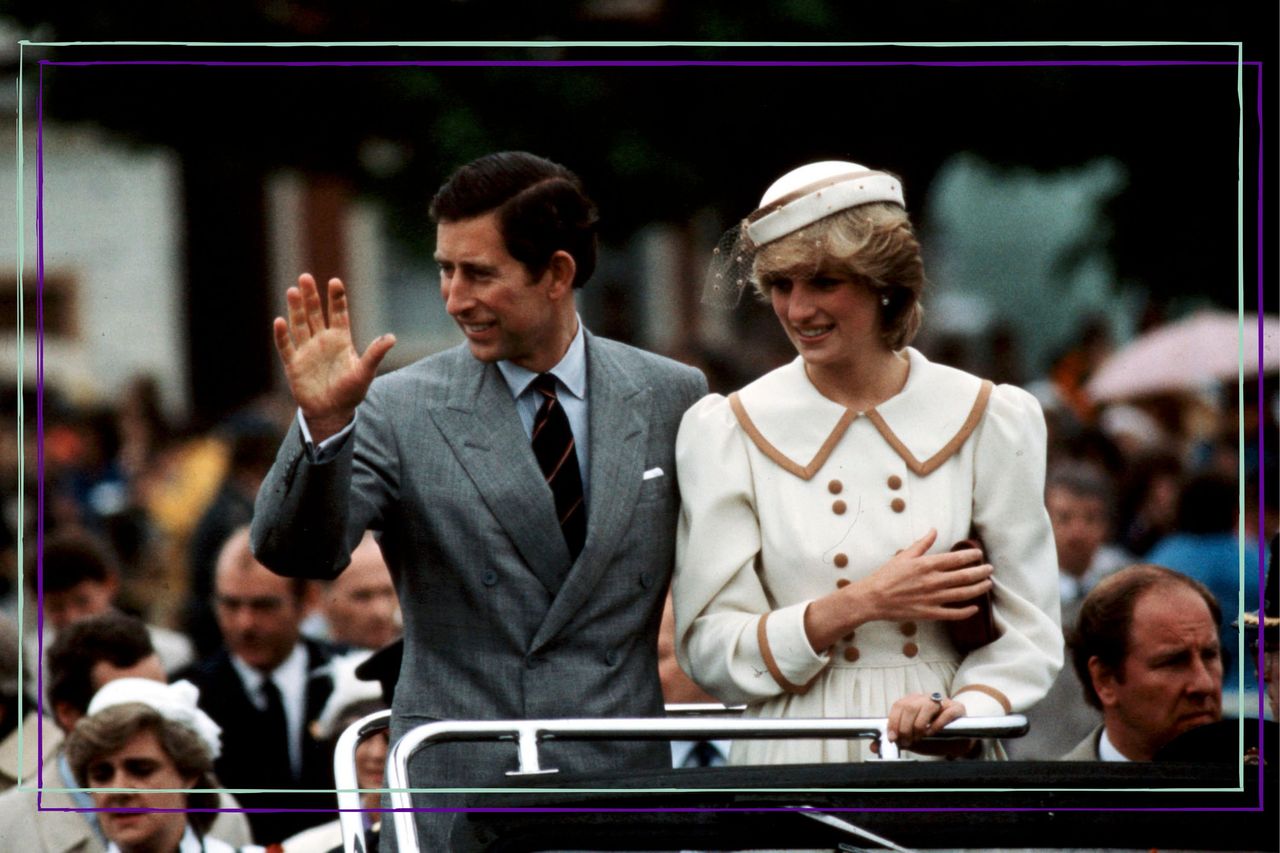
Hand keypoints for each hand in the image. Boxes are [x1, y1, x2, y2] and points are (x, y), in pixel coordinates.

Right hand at [273, 274, 395, 441]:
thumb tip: (392, 337)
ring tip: (292, 290)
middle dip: (311, 296)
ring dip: (296, 308)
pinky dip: (282, 335)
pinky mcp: (293, 364)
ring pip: (300, 324)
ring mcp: (307, 350)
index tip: (335, 281)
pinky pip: (286, 346)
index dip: (336, 298)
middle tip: (305, 277)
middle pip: (315, 313)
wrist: (332, 412)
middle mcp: (322, 340)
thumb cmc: (350, 392)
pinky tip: (280, 321)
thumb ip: (375, 354)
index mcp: (340, 339)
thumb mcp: (365, 372)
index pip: (338, 313)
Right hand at [860, 529, 993, 622]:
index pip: (956, 559)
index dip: (971, 557)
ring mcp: (933, 598)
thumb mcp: (904, 556)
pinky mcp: (930, 613)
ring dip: (978, 589)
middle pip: (964, 576)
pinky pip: (952, 613)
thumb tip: (934, 531)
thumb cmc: (886, 575)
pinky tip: (974, 608)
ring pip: (963, 594)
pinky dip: (966, 612)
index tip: (979, 555)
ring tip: (988, 585)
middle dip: (981, 572)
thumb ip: (922, 544)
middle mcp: (933, 581)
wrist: (873, 598)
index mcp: (927, 565)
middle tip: (990, 569)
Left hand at [886, 692, 968, 751]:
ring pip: (927, 706)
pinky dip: (937, 724)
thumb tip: (873, 746)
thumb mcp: (911, 739)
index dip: (893, 722)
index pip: (898, 706)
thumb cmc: (932, 737)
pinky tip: (933, 733)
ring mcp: (942, 701)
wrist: (957, 740)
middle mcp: (926, 698)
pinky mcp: (957, 708)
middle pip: (910, 706)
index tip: (893, 738)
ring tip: (919, 737)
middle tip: (907, 741)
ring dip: (920, 725)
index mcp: (912, 702)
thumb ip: (894, 740)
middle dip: (905, 727)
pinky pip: (946, 712)